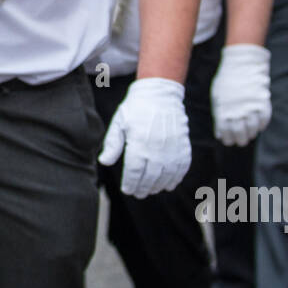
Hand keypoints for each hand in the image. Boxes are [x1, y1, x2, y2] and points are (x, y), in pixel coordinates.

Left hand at [98, 77, 190, 197]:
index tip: (127, 190)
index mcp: (138, 144)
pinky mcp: (183, 145)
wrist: (160, 93)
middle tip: (139, 194)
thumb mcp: (119, 123)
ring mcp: (172, 148)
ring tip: (152, 190)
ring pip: (166, 175)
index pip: (134, 172)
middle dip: (143, 188)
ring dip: (159, 186)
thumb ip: (112, 144)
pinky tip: (169, 184)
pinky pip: (182, 167)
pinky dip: (176, 178)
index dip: (131, 184)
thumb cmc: (136, 108)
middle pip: (150, 177)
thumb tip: (104, 162)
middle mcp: (156, 149)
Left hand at [211, 44, 270, 146]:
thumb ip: (219, 114)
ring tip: (250, 134)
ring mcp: (251, 107)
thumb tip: (220, 132)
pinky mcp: (262, 102)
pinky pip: (264, 119)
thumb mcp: (217, 96)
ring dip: (252, 133)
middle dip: (240, 140)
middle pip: (240, 133)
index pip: (226, 132)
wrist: (242, 64)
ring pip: (253, 129)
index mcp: (223, 110)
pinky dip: (262, 125)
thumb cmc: (227, 80)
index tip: (229, 141)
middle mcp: (237, 111)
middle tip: (241, 141)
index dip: (228, 139)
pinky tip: (259, 126)